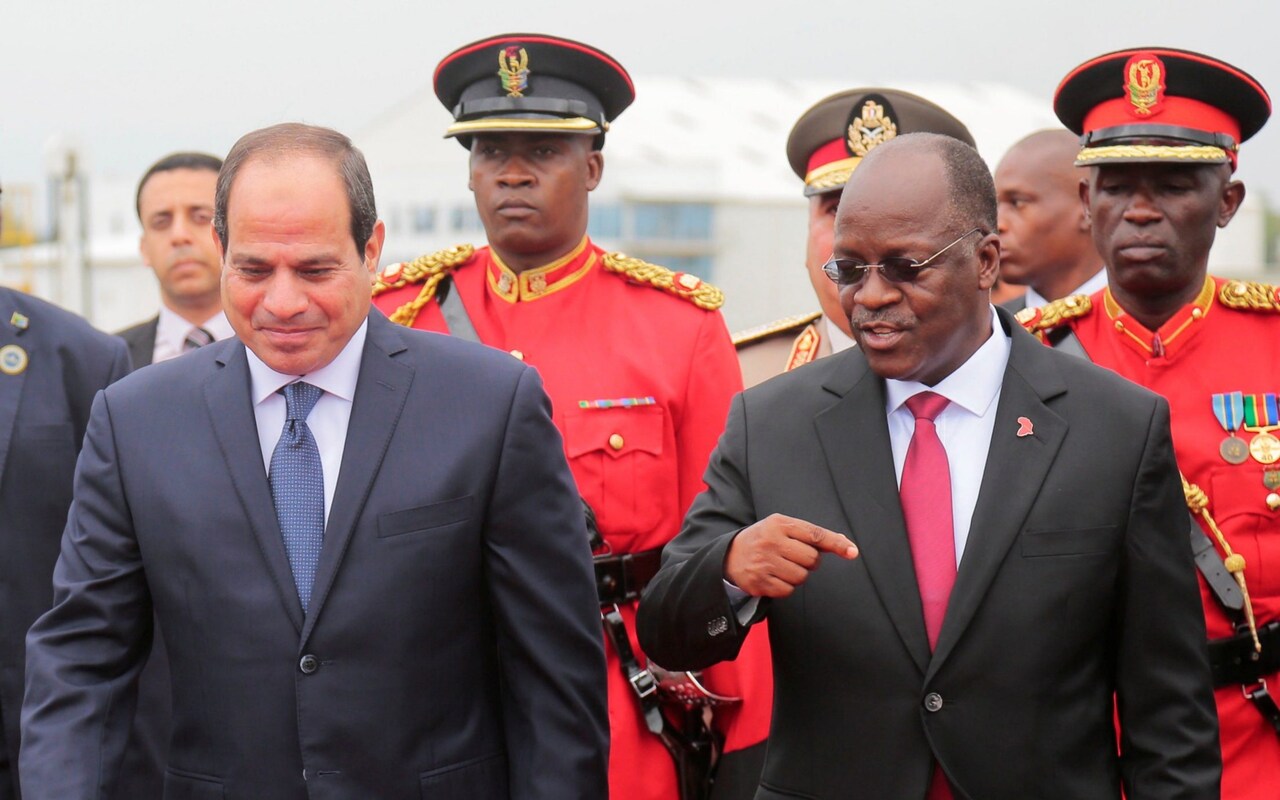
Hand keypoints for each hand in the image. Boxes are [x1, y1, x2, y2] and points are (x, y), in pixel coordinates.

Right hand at [724, 514, 857, 597]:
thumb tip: (844, 544)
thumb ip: (810, 534)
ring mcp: (764, 562)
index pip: (814, 534)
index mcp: (779, 524)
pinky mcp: (759, 582)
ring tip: (782, 567)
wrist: (729, 556)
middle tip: (795, 557)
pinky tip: (774, 577)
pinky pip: (788, 590)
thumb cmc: (764, 540)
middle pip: (811, 559)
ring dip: (797, 575)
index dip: (836, 543)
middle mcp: (771, 541)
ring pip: (801, 576)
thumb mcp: (782, 528)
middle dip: (809, 562)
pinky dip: (785, 586)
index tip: (852, 552)